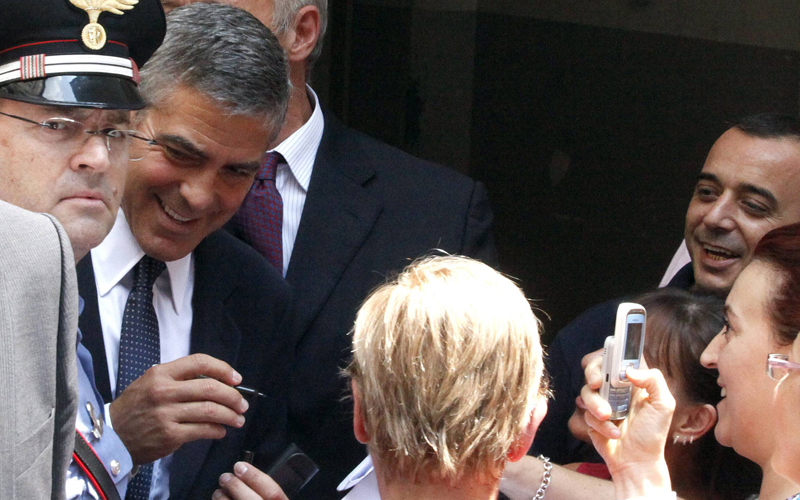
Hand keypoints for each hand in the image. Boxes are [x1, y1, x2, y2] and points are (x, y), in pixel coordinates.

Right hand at [110, 353, 248, 464]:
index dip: (223, 369)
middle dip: (233, 396)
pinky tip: (221, 430)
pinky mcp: (170, 435)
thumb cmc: (136, 407)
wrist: (112, 435)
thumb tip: (216, 381)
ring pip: (210, 410)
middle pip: (210, 388)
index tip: (236, 379)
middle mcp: (164, 392)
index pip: (199, 362)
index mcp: (161, 373)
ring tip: (238, 419)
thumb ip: (179, 378)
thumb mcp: (150, 382)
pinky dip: (217, 430)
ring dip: (230, 415)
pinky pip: (202, 430)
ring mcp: (167, 414)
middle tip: (242, 404)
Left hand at [213, 462, 288, 499]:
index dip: (255, 477)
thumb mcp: (273, 497)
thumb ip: (266, 490)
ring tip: (218, 492)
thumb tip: (246, 474)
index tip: (240, 466)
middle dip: (236, 486)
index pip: (273, 492)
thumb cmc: (265, 499)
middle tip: (224, 477)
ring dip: (223, 499)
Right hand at [581, 367, 674, 498]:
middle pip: (594, 369)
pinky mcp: (592, 419)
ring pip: (586, 392)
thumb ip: (653, 380)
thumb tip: (628, 371)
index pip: (615, 360)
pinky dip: (600, 424)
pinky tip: (614, 433)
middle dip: (593, 374)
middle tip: (597, 384)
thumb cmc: (653, 434)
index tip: (607, 363)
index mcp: (631, 383)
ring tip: (609, 417)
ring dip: (596, 404)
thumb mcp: (664, 405)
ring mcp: (601, 404)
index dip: (608, 356)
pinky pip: (586, 414)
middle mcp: (614, 390)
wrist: (638, 462)